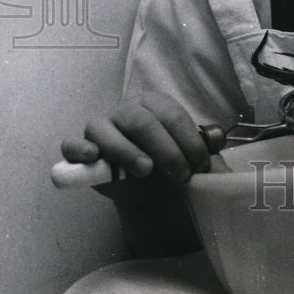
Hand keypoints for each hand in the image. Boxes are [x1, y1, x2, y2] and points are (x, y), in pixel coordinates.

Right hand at [60, 91, 209, 182]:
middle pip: (143, 122)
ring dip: (127, 151)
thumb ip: (205, 157)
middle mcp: (127, 109)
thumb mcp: (189, 160)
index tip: (201, 167)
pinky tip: (92, 156)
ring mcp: (101, 126)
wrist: (142, 189)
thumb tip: (221, 151)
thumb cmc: (166, 165)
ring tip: (145, 170)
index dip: (189, 141)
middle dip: (166, 150)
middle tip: (180, 176)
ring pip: (107, 129)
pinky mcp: (81, 146)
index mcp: (155, 104)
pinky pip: (72, 144)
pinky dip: (79, 149)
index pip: (173, 115)